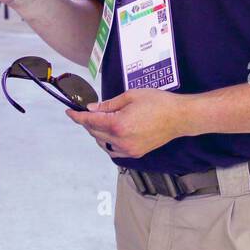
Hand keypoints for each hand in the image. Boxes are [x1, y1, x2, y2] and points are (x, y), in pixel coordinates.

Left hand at [66, 89, 195, 158]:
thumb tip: (93, 109)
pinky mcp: (135, 153)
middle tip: (87, 112)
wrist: (179, 117)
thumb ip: (109, 104)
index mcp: (118, 124)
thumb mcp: (130, 96)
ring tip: (100, 121)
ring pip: (103, 143)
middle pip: (95, 133)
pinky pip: (114, 151)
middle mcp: (121, 140)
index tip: (70, 112)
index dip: (77, 116)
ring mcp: (128, 149)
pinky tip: (111, 133)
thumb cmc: (158, 103)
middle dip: (88, 122)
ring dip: (97, 133)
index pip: (90, 121)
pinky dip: (109, 142)